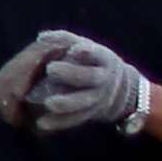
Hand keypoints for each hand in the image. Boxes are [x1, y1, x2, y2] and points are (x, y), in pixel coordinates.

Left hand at [0, 30, 151, 134]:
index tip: (73, 50)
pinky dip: (60, 122)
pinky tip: (42, 123)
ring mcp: (99, 98)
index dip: (86, 51)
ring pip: (84, 102)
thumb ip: (63, 40)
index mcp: (103, 59)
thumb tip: (41, 37)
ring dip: (66, 104)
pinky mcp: (91, 113)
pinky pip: (76, 118)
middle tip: (51, 69)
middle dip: (71, 74)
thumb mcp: (84, 46)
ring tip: (49, 104)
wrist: (119, 88)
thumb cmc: (91, 61)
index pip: (96, 53)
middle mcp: (103, 78)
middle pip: (90, 77)